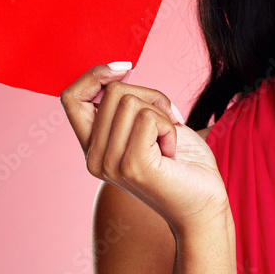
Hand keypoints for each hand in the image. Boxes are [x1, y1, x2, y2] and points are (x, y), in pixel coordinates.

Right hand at [60, 63, 229, 235]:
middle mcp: (94, 158)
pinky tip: (172, 151)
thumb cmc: (182, 162)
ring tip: (167, 141)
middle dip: (149, 95)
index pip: (71, 98)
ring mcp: (110, 164)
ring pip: (130, 100)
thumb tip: (117, 72)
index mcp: (93, 148)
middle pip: (112, 91)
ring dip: (161, 113)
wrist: (203, 204)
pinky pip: (148, 117)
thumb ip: (125, 105)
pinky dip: (169, 126)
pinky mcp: (132, 166)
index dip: (95, 75)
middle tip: (166, 122)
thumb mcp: (146, 125)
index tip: (126, 69)